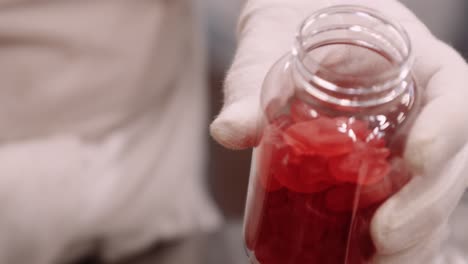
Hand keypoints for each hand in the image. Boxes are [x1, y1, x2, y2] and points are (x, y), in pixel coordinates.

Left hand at [210, 0, 467, 262]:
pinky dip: (386, 244)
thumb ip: (251, 87)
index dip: (446, 132)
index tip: (416, 160)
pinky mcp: (380, 175)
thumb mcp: (269, 50)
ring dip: (411, 240)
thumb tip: (227, 131)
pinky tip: (356, 260)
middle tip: (384, 239)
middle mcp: (420, 114)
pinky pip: (397, 209)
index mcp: (414, 68)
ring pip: (430, 199)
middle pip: (448, 165)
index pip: (453, 99)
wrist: (290, 34)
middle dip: (424, 209)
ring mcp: (404, 148)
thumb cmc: (292, 30)